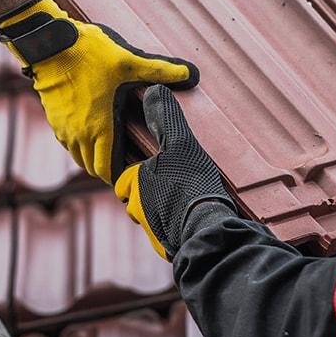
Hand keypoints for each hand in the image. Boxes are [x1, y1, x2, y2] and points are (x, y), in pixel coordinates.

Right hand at [0, 0, 198, 183]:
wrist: (50, 45)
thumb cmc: (90, 55)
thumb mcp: (130, 62)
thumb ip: (162, 70)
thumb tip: (192, 74)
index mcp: (99, 127)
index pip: (107, 170)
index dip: (120, 176)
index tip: (133, 173)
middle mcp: (78, 135)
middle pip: (91, 167)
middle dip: (107, 169)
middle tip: (126, 163)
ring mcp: (63, 129)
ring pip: (77, 157)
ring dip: (92, 158)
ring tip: (110, 150)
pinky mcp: (53, 119)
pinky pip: (67, 143)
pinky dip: (79, 145)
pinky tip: (92, 131)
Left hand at [114, 85, 234, 258]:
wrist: (207, 231)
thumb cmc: (191, 185)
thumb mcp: (181, 143)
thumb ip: (165, 118)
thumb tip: (153, 89)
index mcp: (133, 181)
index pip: (127, 174)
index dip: (143, 168)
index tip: (161, 165)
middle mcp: (136, 208)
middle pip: (140, 196)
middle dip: (153, 191)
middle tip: (178, 182)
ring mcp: (151, 230)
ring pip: (154, 214)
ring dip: (166, 209)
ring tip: (188, 198)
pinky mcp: (167, 247)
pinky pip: (168, 231)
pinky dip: (178, 225)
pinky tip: (195, 216)